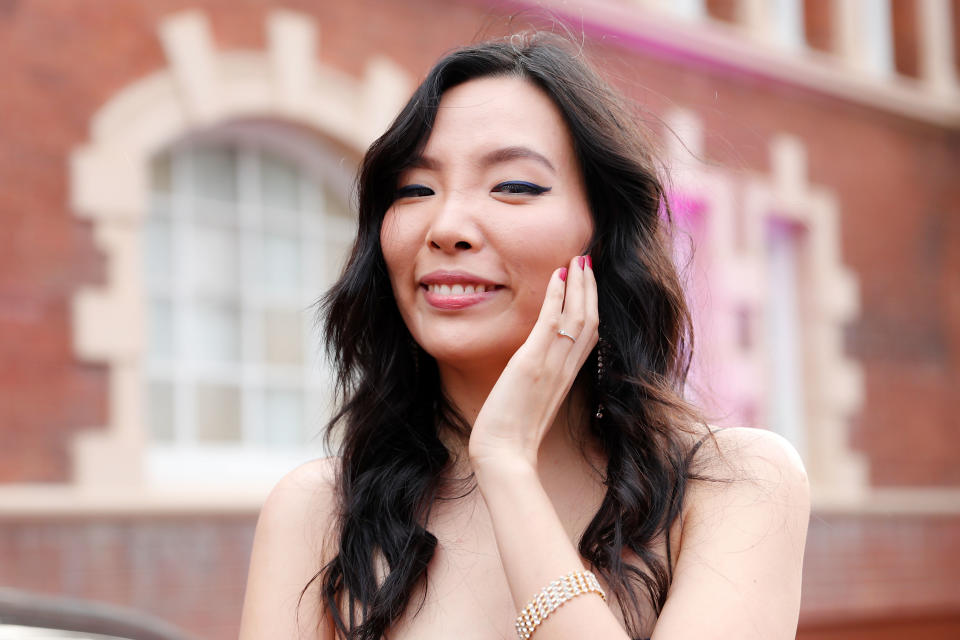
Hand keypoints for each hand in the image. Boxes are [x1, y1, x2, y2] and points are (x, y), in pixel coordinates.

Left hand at [468, 254, 598, 470]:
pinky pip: (551, 323)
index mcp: (567, 378)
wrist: (505, 455)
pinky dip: (557, 296)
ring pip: (578, 317)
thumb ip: (539, 382)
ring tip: (579, 258)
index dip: (592, 305)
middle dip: (590, 287)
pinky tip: (557, 275)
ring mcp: (551, 365)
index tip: (588, 283)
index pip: (589, 335)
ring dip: (579, 284)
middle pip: (590, 320)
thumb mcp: (532, 403)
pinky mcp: (532, 364)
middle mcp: (565, 369)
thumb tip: (532, 370)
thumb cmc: (512, 436)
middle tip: (587, 259)